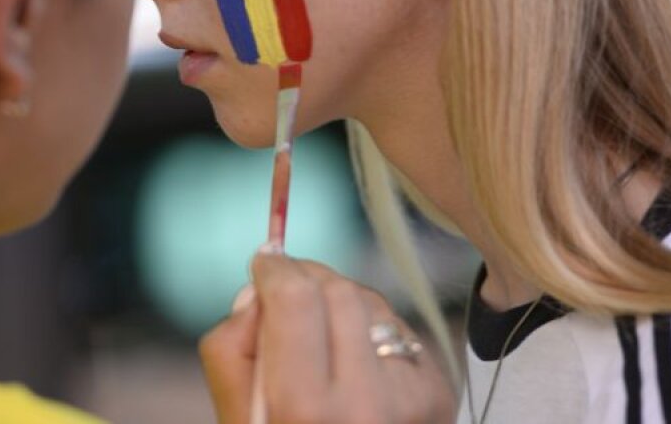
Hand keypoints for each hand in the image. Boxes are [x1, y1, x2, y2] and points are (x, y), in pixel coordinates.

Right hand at [200, 253, 456, 423]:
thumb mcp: (239, 416)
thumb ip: (232, 346)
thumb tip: (258, 289)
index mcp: (310, 411)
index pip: (298, 299)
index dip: (275, 270)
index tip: (264, 263)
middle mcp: (371, 403)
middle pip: (337, 290)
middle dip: (306, 282)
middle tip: (286, 294)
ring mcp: (415, 395)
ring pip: (370, 302)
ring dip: (340, 306)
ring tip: (323, 346)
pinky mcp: (439, 389)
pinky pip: (397, 327)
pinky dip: (370, 332)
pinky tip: (357, 367)